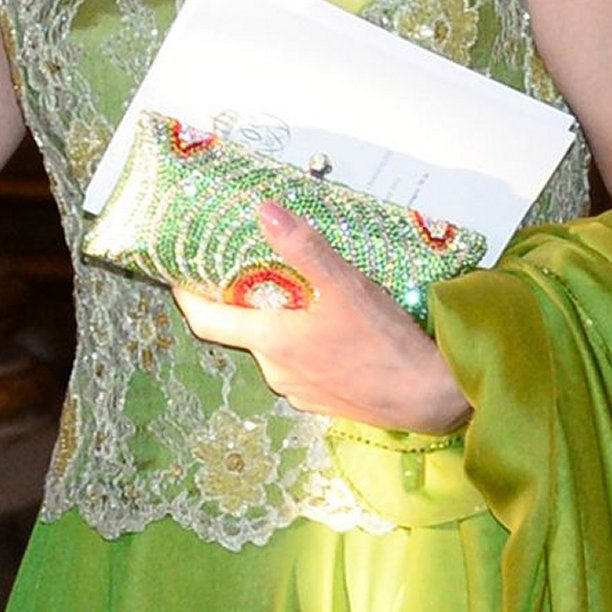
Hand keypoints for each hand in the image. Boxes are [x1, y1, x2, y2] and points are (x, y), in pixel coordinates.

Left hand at [173, 201, 470, 433]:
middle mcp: (276, 370)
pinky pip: (299, 364)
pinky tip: (332, 325)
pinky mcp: (323, 399)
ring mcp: (299, 389)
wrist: (430, 397)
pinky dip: (303, 342)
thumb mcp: (345, 284)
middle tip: (257, 263)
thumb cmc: (384, 342)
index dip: (186, 296)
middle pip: (244, 329)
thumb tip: (263, 211)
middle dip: (245, 299)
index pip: (206, 320)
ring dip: (280, 320)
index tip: (180, 272)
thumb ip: (304, 247)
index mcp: (272, 340)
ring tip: (303, 289)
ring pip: (274, 347)